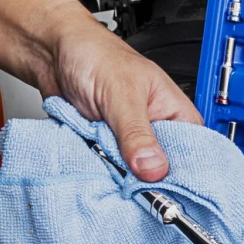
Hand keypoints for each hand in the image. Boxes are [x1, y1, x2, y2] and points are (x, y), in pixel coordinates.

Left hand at [41, 11, 201, 180]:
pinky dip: (101, 172)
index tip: (165, 190)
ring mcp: (129, 143)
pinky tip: (97, 169)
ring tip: (109, 169)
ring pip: (133, 174)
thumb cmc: (94, 55)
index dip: (181, 175)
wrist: (52, 52)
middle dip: (145, 179)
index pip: (192, 154)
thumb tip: (153, 168)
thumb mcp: (121, 94)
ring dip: (119, 176)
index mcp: (174, 112)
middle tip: (132, 181)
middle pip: (162, 171)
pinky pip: (109, 171)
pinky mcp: (105, 150)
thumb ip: (136, 132)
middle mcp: (155, 130)